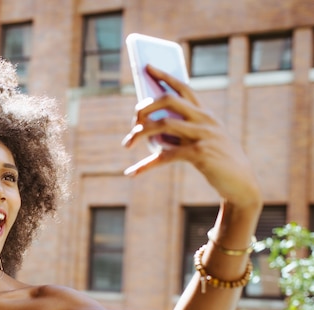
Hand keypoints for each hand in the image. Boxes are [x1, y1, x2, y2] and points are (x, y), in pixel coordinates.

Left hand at [122, 65, 260, 208]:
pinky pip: (165, 155)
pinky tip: (132, 172)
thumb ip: (182, 129)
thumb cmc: (217, 160)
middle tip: (133, 119)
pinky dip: (146, 164)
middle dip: (145, 106)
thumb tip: (149, 125)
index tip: (146, 66)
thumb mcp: (202, 139)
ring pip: (163, 124)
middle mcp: (205, 119)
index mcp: (206, 113)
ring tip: (127, 143)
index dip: (164, 75)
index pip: (183, 87)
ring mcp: (204, 134)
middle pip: (169, 100)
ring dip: (140, 132)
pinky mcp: (200, 153)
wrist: (242, 182)